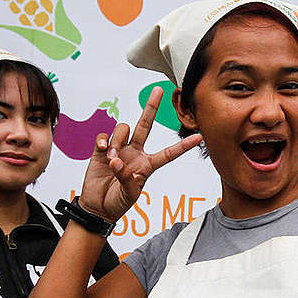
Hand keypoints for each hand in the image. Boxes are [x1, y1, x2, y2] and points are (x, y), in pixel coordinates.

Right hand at [78, 86, 202, 221]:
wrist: (98, 207)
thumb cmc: (118, 203)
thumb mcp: (129, 194)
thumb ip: (126, 177)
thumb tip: (116, 160)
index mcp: (147, 165)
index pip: (169, 153)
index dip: (183, 146)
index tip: (199, 137)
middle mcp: (135, 153)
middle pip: (145, 125)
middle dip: (151, 107)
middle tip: (158, 90)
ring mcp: (119, 149)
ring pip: (123, 129)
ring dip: (117, 141)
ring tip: (111, 159)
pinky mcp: (101, 150)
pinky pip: (104, 135)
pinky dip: (103, 140)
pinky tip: (102, 150)